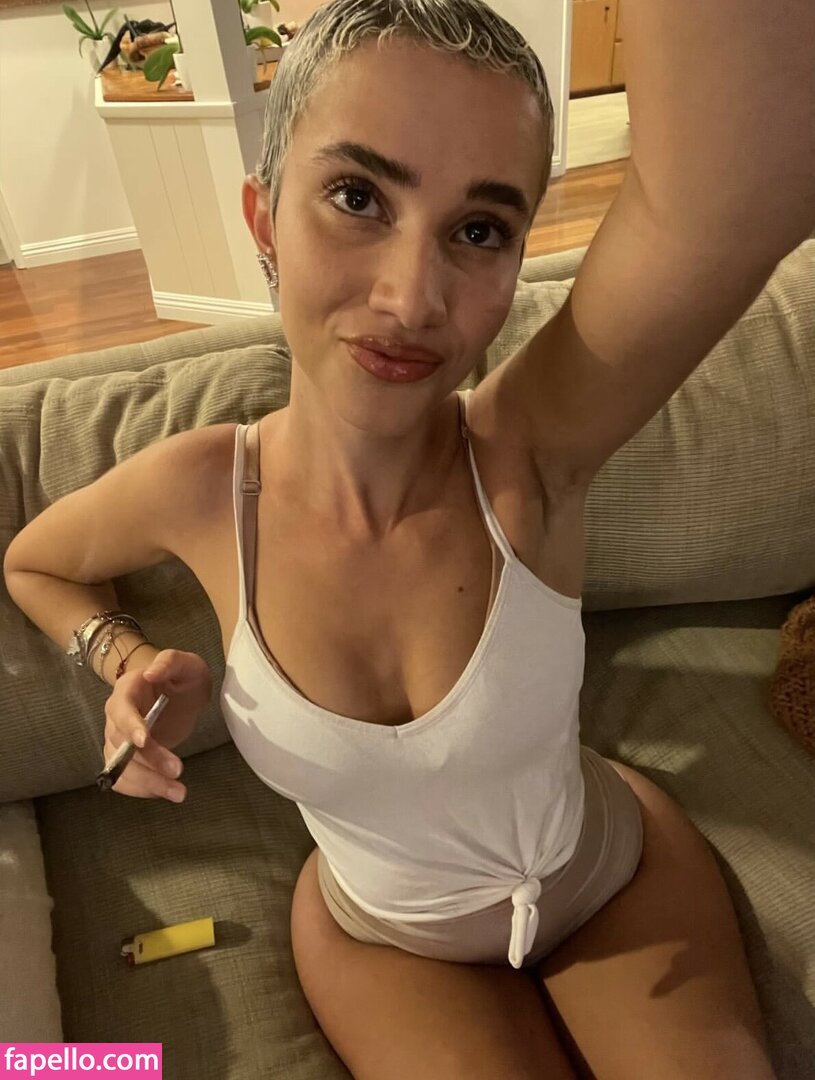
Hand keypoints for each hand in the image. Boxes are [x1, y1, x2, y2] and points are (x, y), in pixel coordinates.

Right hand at [101, 649, 211, 800]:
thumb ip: (169, 662)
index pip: (121, 709)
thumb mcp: (184, 663)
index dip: (130, 726)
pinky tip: (165, 793)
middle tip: (178, 771)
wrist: (179, 692)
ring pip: (119, 767)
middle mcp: (116, 716)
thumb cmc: (181, 675)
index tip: (145, 741)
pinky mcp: (127, 758)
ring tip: (178, 792)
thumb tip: (151, 672)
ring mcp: (118, 740)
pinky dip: (141, 790)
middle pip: (121, 743)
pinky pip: (124, 778)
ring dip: (146, 783)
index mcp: (127, 690)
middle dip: (148, 760)